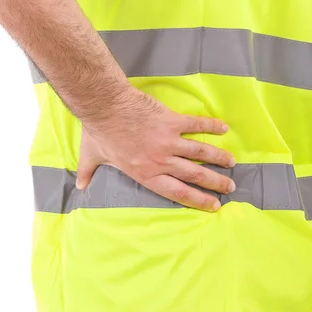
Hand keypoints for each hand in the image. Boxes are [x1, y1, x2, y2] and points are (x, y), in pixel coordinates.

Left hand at [76, 86, 235, 211]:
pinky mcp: (172, 121)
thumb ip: (88, 173)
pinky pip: (196, 124)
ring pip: (201, 152)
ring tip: (232, 163)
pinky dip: (211, 125)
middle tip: (230, 188)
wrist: (106, 106)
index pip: (176, 192)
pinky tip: (223, 127)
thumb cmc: (99, 132)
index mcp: (145, 173)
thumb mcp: (91, 157)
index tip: (213, 205)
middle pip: (194, 175)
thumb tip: (80, 187)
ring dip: (219, 157)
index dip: (197, 200)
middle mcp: (161, 160)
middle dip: (215, 183)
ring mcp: (168, 140)